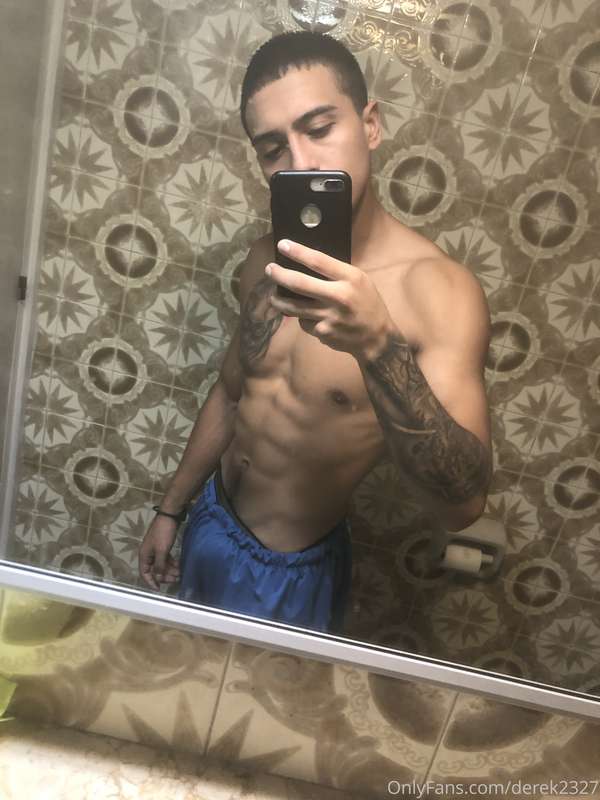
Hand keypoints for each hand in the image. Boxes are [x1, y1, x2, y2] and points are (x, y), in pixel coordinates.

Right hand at [138, 515, 179, 589]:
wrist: (170, 516)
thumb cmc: (163, 533)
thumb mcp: (161, 551)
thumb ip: (159, 565)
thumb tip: (157, 578)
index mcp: (144, 555)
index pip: (144, 573)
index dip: (151, 582)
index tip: (158, 589)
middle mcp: (148, 554)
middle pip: (154, 570)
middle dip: (164, 576)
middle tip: (175, 579)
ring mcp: (156, 550)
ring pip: (161, 564)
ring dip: (170, 570)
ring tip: (180, 574)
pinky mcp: (163, 546)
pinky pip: (166, 558)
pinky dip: (172, 563)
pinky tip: (179, 565)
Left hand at [267, 239, 394, 358]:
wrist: (376, 337)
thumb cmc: (367, 304)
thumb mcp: (360, 281)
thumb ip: (338, 273)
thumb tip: (308, 263)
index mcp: (350, 278)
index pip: (318, 261)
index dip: (297, 252)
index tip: (282, 245)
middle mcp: (339, 296)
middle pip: (300, 283)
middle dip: (280, 275)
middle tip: (269, 270)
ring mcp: (329, 317)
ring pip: (295, 307)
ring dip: (279, 301)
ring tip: (273, 297)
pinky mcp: (322, 332)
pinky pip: (305, 322)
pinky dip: (303, 319)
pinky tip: (308, 317)